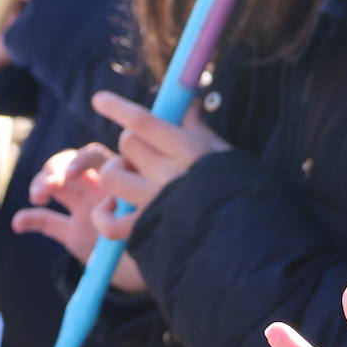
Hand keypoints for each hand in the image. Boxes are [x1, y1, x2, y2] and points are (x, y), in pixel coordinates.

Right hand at [11, 144, 146, 293]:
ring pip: (55, 186)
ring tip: (38, 198)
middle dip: (54, 169)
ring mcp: (84, 208)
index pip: (94, 156)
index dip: (79, 161)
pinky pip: (47, 221)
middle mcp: (99, 187)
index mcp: (119, 177)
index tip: (71, 176)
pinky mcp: (73, 232)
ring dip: (40, 185)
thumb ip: (140, 202)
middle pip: (68, 164)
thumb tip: (133, 197)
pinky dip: (29, 219)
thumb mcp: (152, 215)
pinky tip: (18, 225)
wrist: (155, 270)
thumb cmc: (159, 236)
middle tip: (49, 187)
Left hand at [89, 91, 228, 242]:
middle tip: (147, 157)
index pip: (143, 121)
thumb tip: (187, 105)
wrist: (248, 247)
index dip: (117, 107)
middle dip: (132, 144)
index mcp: (189, 152)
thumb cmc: (242, 195)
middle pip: (127, 143)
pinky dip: (105, 214)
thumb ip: (199, 130)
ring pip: (112, 175)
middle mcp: (168, 176)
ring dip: (117, 173)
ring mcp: (153, 205)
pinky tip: (113, 208)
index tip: (99, 100)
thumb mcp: (225, 156)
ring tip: (133, 180)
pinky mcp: (144, 232)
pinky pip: (108, 221)